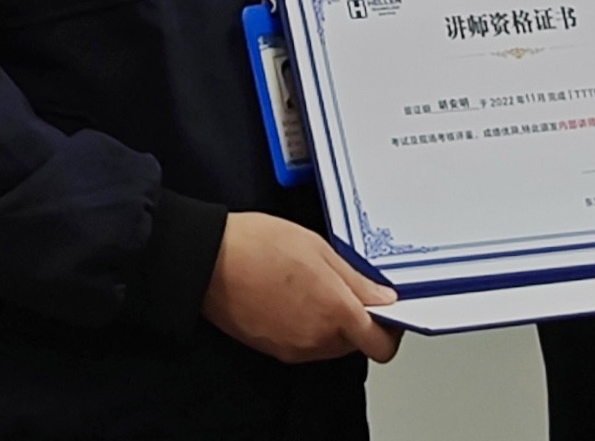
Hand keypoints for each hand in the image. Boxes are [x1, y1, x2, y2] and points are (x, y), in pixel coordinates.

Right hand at [201, 211, 400, 363]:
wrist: (206, 260)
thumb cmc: (256, 245)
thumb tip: (383, 299)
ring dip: (329, 323)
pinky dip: (305, 328)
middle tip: (338, 286)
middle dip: (355, 320)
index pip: (381, 344)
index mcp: (335, 311)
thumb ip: (355, 279)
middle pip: (356, 344)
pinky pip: (304, 346)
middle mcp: (318, 338)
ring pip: (330, 346)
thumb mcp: (315, 246)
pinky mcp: (273, 350)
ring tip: (308, 288)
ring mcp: (295, 348)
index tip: (382, 309)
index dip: (388, 329)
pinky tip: (288, 299)